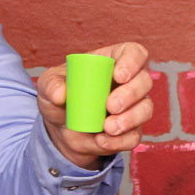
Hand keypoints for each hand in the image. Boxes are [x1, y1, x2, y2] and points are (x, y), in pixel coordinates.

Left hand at [38, 41, 155, 168]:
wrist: (61, 130)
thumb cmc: (60, 98)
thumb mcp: (49, 86)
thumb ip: (51, 85)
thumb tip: (61, 94)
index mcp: (112, 61)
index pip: (134, 53)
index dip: (132, 61)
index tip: (119, 75)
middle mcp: (129, 82)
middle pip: (145, 81)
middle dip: (131, 94)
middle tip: (110, 106)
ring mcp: (133, 107)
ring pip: (146, 109)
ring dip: (130, 119)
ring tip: (107, 128)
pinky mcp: (131, 131)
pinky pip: (134, 136)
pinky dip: (119, 141)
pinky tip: (102, 141)